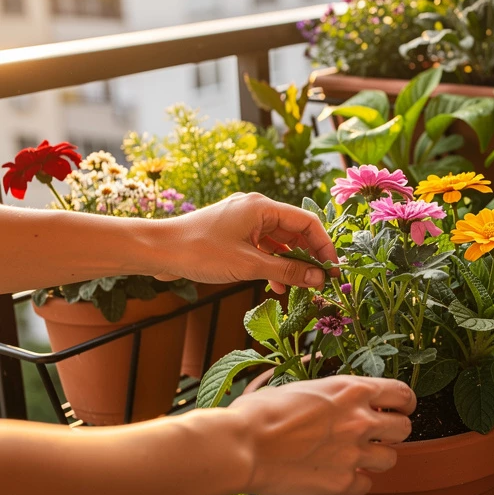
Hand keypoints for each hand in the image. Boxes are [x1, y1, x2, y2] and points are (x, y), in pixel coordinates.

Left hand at [155, 192, 337, 291]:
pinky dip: (273, 264)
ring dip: (291, 264)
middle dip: (309, 257)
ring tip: (302, 287)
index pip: (307, 223)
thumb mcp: (249, 265)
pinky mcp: (233, 233)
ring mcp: (243, 221)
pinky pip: (263, 247)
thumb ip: (287, 272)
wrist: (157, 250)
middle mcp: (256, 209)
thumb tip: (319, 279)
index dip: (324, 246)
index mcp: (262, 207)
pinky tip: (277, 286)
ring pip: (280, 241)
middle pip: (296, 231)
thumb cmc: (200, 252)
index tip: (333, 270)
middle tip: (321, 281)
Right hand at [227, 375, 415, 494]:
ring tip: (355, 458)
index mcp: (352, 390)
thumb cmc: (259, 412)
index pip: (402, 394)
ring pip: (391, 459)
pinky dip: (356, 483)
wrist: (242, 446)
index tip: (397, 410)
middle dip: (393, 433)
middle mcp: (361, 420)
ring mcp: (354, 453)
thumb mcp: (300, 387)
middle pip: (404, 428)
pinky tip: (338, 477)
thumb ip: (328, 395)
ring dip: (376, 459)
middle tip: (376, 437)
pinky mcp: (343, 482)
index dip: (403, 404)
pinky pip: (367, 485)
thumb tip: (327, 395)